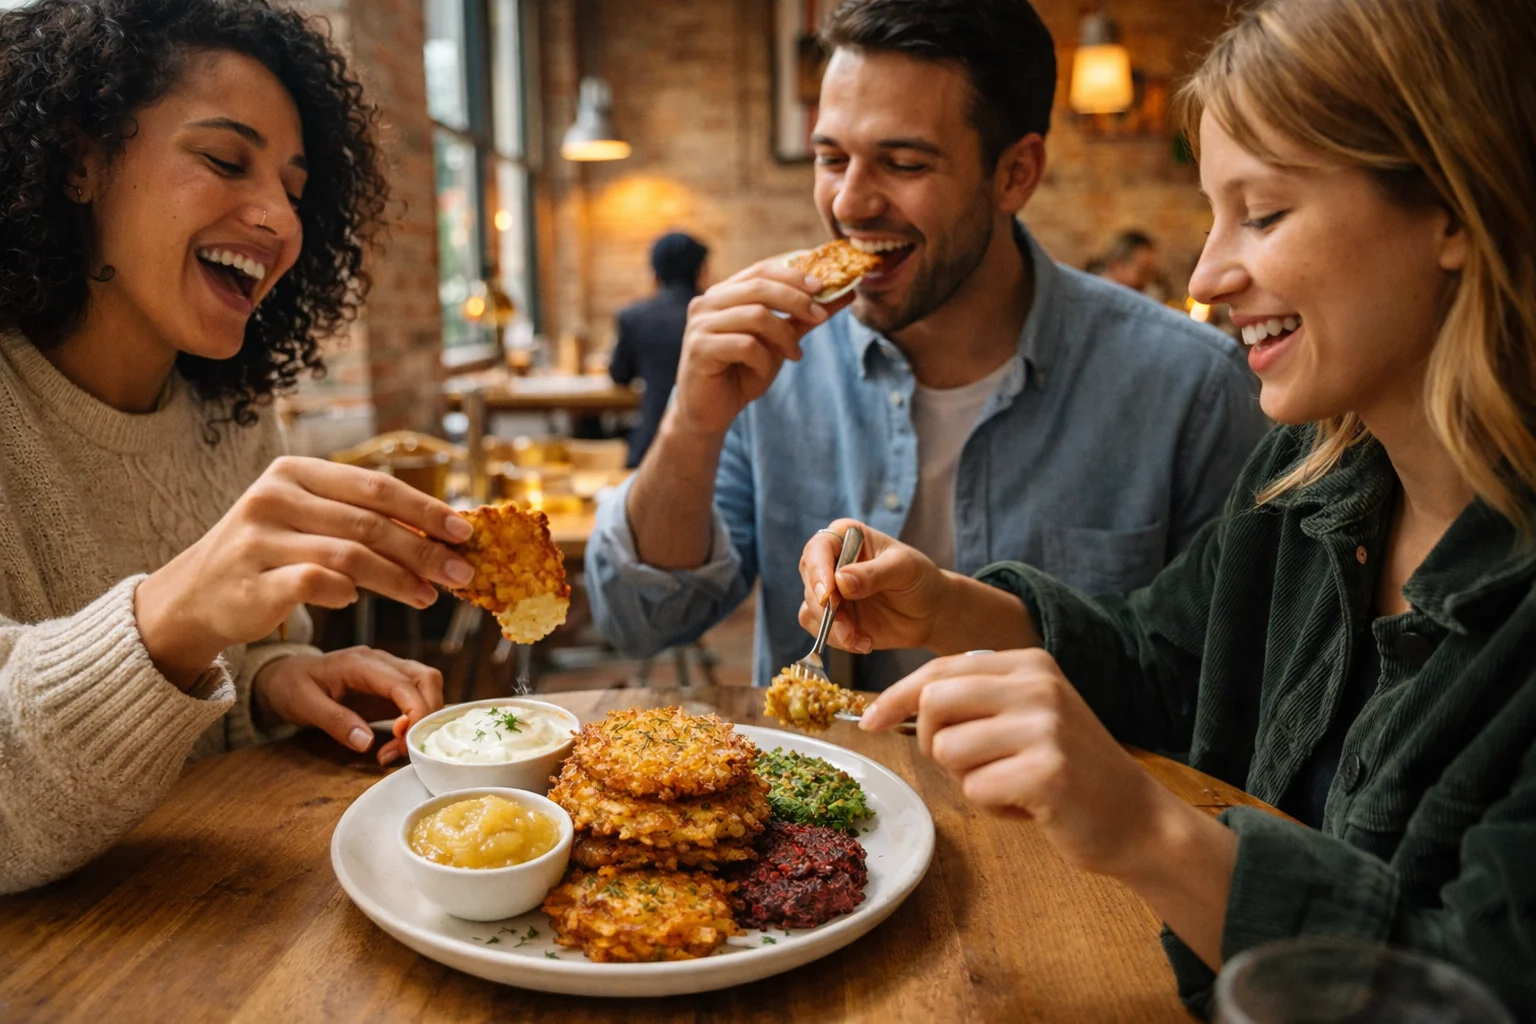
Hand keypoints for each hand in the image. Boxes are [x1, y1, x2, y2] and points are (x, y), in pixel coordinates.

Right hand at [135, 456, 473, 686]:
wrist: (194, 596)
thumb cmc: (267, 555)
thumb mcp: (306, 520)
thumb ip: (359, 518)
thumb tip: (438, 531)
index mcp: (293, 471)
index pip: (374, 486)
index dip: (425, 509)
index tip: (464, 531)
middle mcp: (273, 496)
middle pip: (369, 522)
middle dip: (424, 549)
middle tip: (460, 573)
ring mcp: (258, 538)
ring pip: (350, 555)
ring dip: (398, 578)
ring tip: (427, 595)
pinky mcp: (251, 581)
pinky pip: (315, 583)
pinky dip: (345, 592)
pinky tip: (357, 601)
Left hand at [252, 648, 443, 764]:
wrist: (285, 675)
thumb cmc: (291, 686)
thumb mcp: (303, 705)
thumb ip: (335, 721)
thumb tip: (366, 743)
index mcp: (361, 664)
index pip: (404, 683)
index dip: (415, 713)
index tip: (405, 743)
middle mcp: (382, 662)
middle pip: (427, 679)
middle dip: (427, 716)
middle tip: (404, 750)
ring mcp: (389, 672)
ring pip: (429, 687)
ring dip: (425, 719)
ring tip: (399, 749)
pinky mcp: (391, 687)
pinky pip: (418, 699)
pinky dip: (416, 721)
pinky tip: (396, 743)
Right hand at [670, 258, 853, 436]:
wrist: (711, 412)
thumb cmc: (743, 373)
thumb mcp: (779, 342)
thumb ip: (804, 318)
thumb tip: (845, 293)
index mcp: (724, 293)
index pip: (761, 269)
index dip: (793, 273)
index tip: (823, 285)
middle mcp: (707, 302)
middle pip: (760, 286)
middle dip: (796, 299)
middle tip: (821, 316)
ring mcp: (700, 324)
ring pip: (756, 315)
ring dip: (784, 335)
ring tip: (795, 354)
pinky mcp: (699, 348)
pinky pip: (745, 345)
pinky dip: (764, 359)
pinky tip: (764, 371)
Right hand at [797, 519, 951, 652]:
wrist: (929, 612)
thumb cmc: (919, 579)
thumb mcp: (903, 569)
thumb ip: (873, 573)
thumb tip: (840, 581)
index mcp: (845, 537)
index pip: (818, 549)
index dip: (818, 571)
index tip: (828, 595)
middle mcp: (831, 562)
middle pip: (810, 581)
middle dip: (826, 607)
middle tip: (846, 626)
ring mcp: (830, 591)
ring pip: (810, 608)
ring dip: (832, 628)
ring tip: (860, 639)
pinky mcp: (832, 617)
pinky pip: (819, 630)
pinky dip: (838, 640)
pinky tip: (863, 643)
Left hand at [863, 648, 1173, 877]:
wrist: (1136, 819)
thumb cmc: (1068, 772)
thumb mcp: (1026, 716)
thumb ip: (975, 700)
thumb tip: (894, 705)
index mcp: (1028, 663)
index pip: (939, 670)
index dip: (895, 698)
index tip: (869, 721)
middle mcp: (1036, 685)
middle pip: (933, 704)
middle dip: (934, 744)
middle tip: (970, 767)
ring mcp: (1044, 726)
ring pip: (948, 751)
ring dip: (968, 781)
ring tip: (1010, 785)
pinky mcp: (1047, 771)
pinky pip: (976, 790)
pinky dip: (993, 807)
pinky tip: (1030, 806)